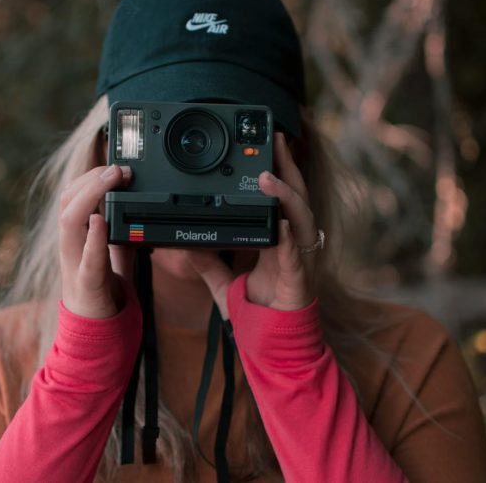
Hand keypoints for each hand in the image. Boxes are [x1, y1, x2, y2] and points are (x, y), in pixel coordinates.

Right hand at [59, 164, 135, 317]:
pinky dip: (93, 238)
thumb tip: (137, 209)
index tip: (114, 164)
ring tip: (110, 181)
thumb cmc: (100, 287)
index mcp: (76, 235)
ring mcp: (75, 263)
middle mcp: (71, 244)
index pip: (72, 195)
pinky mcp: (87, 283)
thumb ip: (118, 232)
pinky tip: (101, 221)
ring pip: (69, 222)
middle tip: (117, 167)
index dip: (89, 176)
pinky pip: (87, 258)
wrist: (93, 327)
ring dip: (90, 196)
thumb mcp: (112, 251)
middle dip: (90, 179)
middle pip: (67, 201)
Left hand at [188, 132, 318, 316]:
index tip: (263, 144)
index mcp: (277, 240)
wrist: (274, 349)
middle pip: (294, 195)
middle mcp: (292, 243)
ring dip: (285, 194)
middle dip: (287, 165)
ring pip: (300, 217)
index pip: (278, 197)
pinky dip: (289, 236)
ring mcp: (298, 259)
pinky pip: (295, 252)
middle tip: (274, 138)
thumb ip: (207, 263)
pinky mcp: (298, 278)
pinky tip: (282, 223)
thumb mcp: (223, 284)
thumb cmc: (257, 315)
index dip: (274, 170)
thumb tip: (185, 246)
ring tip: (268, 175)